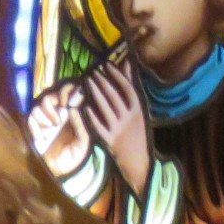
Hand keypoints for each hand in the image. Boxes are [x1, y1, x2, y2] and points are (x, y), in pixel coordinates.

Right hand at [27, 82, 91, 177]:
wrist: (65, 170)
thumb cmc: (77, 154)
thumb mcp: (83, 140)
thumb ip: (80, 124)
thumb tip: (73, 108)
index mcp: (71, 114)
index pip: (66, 93)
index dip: (66, 91)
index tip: (68, 101)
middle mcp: (56, 114)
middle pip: (48, 97)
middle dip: (52, 103)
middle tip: (59, 116)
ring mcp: (44, 121)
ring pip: (38, 107)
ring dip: (44, 115)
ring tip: (53, 126)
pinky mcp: (34, 130)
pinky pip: (30, 120)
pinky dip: (35, 127)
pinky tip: (42, 137)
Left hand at [82, 59, 152, 196]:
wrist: (137, 159)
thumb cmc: (137, 132)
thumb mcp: (138, 111)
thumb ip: (131, 88)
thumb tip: (126, 64)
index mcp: (138, 110)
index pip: (127, 89)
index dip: (117, 75)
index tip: (107, 64)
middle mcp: (129, 118)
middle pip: (114, 96)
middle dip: (102, 82)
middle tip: (93, 71)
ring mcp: (119, 129)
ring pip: (105, 108)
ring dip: (95, 93)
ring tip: (87, 81)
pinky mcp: (110, 139)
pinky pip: (99, 126)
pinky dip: (92, 116)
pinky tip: (85, 106)